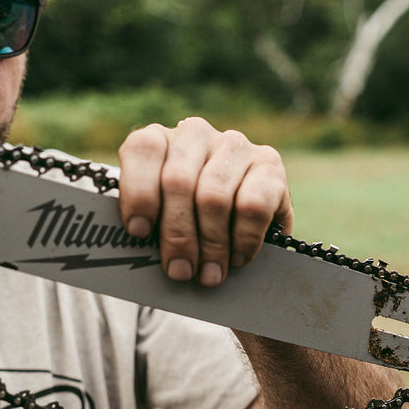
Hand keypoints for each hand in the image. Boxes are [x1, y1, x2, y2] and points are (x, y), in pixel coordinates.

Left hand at [117, 117, 290, 286]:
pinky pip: (253, 205)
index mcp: (159, 140)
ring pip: (213, 196)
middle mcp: (195, 134)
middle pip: (178, 182)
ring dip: (211, 244)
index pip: (142, 150)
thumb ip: (148, 223)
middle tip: (179, 271)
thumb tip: (142, 247)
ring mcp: (233, 145)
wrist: (240, 226)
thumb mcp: (161, 217)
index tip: (139, 232)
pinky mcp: (269, 164)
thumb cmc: (189, 223)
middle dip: (177, 235)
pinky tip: (238, 257)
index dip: (139, 192)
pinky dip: (244, 238)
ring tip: (209, 273)